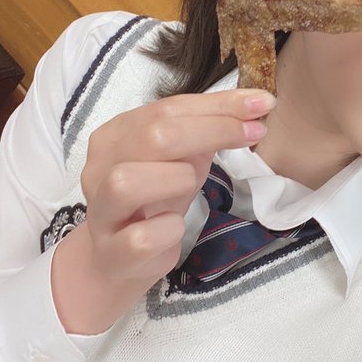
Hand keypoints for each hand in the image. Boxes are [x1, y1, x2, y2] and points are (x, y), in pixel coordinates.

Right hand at [51, 88, 275, 332]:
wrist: (120, 258)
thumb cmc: (154, 200)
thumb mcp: (181, 160)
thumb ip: (205, 132)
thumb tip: (252, 107)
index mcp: (116, 135)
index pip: (167, 109)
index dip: (218, 105)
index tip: (262, 103)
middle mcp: (99, 167)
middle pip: (153, 136)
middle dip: (212, 130)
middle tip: (254, 133)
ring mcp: (100, 210)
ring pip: (129, 182)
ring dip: (177, 180)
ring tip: (190, 187)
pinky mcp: (110, 251)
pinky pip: (141, 238)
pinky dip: (168, 230)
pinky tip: (174, 228)